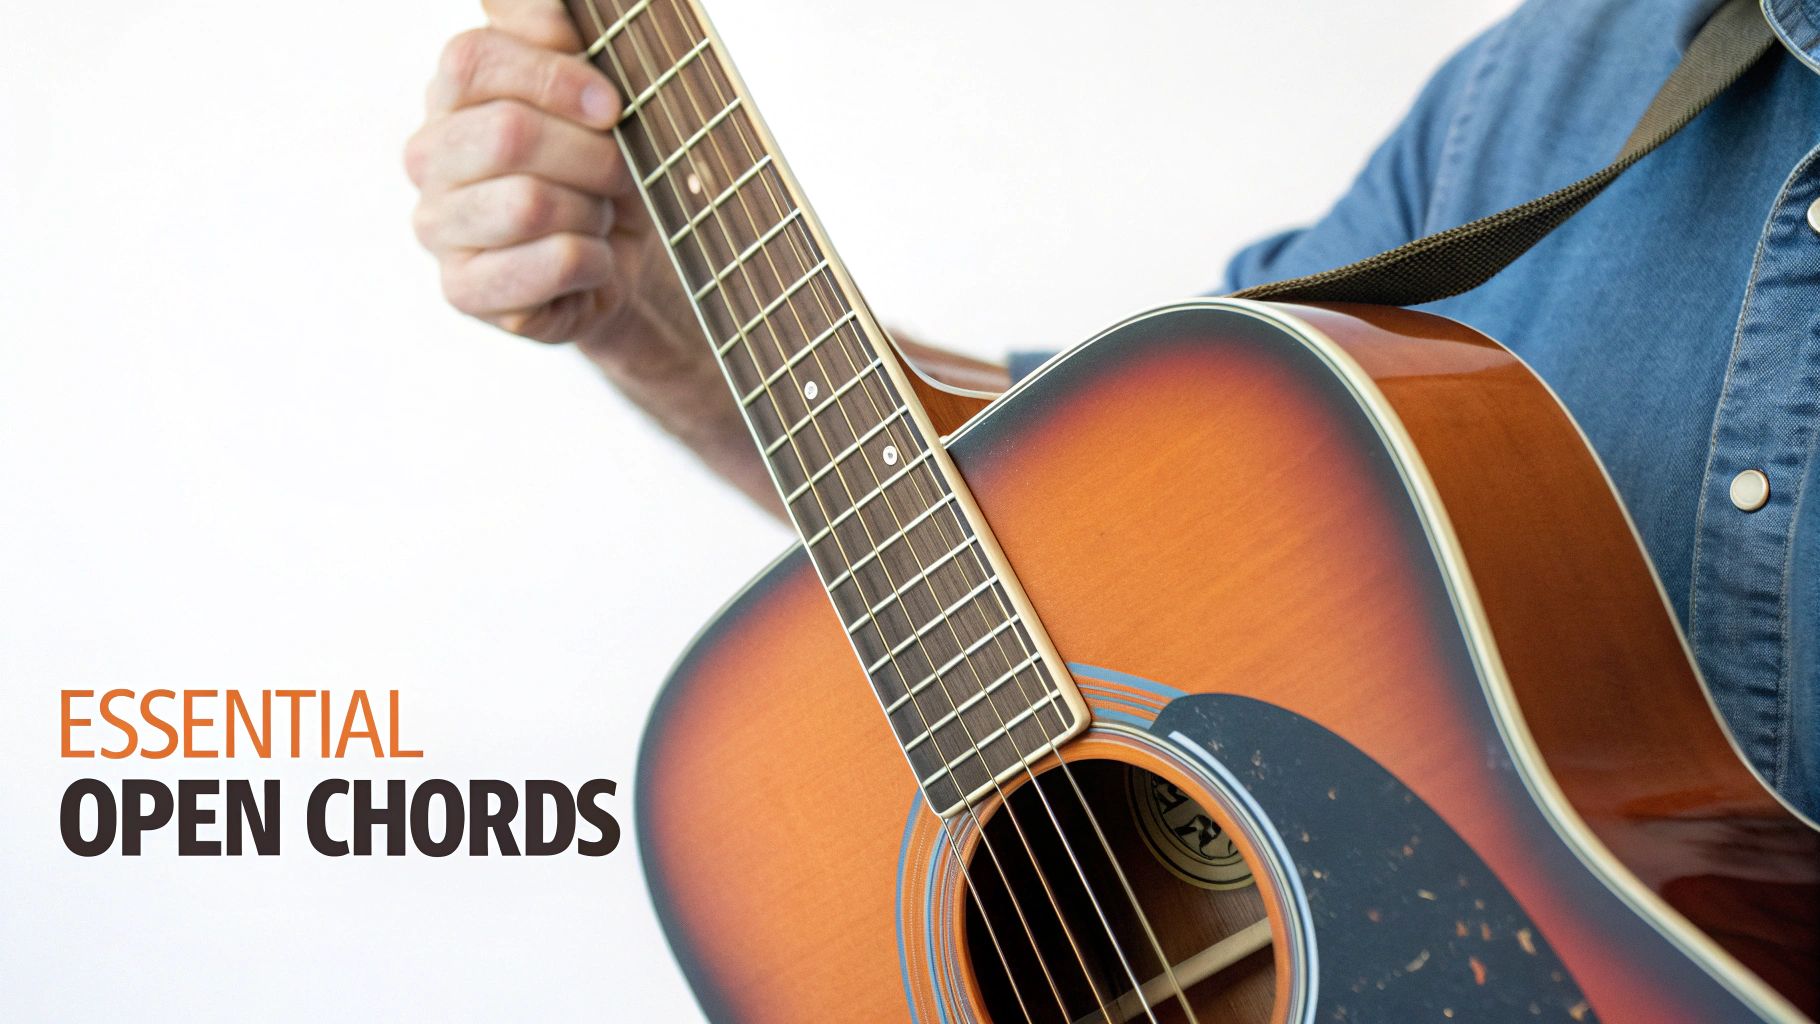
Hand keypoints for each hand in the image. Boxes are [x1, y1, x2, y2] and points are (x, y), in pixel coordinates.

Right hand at [406, 1, 667, 350]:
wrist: (619, 262)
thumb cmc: (601, 168)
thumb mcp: (593, 88)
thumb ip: (554, 32)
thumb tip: (548, 2)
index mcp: (450, 95)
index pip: (473, 59)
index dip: (555, 78)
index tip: (613, 107)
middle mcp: (428, 157)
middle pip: (507, 133)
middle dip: (590, 155)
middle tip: (617, 174)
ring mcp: (436, 228)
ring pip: (530, 204)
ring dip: (592, 211)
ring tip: (597, 218)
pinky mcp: (463, 291)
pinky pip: (552, 263)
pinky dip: (594, 260)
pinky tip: (591, 261)